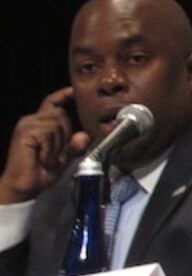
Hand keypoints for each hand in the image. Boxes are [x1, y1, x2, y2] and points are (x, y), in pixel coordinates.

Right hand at [0, 87, 89, 205]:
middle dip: (64, 136)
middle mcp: (32, 120)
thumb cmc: (41, 171)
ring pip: (56, 125)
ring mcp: (27, 125)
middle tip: (54, 155)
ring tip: (47, 158)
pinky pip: (48, 135)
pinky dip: (49, 149)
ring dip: (57, 146)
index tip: (74, 90)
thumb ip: (74, 145)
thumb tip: (84, 136)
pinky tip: (41, 158)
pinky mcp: (24, 132)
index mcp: (40, 123)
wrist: (24, 185)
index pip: (52, 103)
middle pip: (61, 115)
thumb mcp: (64, 157)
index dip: (63, 95)